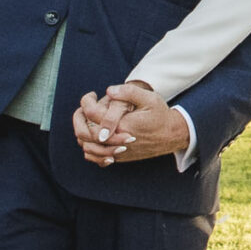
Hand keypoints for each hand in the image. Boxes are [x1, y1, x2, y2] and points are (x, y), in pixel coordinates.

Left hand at [73, 83, 190, 166]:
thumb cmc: (160, 115)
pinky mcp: (119, 158)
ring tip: (88, 119)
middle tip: (83, 108)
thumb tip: (108, 91)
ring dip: (83, 133)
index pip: (92, 114)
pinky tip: (94, 137)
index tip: (92, 95)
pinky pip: (96, 158)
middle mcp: (116, 142)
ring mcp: (117, 153)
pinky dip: (90, 148)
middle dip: (78, 118)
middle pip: (83, 133)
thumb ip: (128, 92)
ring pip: (87, 148)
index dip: (86, 102)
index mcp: (121, 125)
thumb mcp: (149, 98)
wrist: (172, 136)